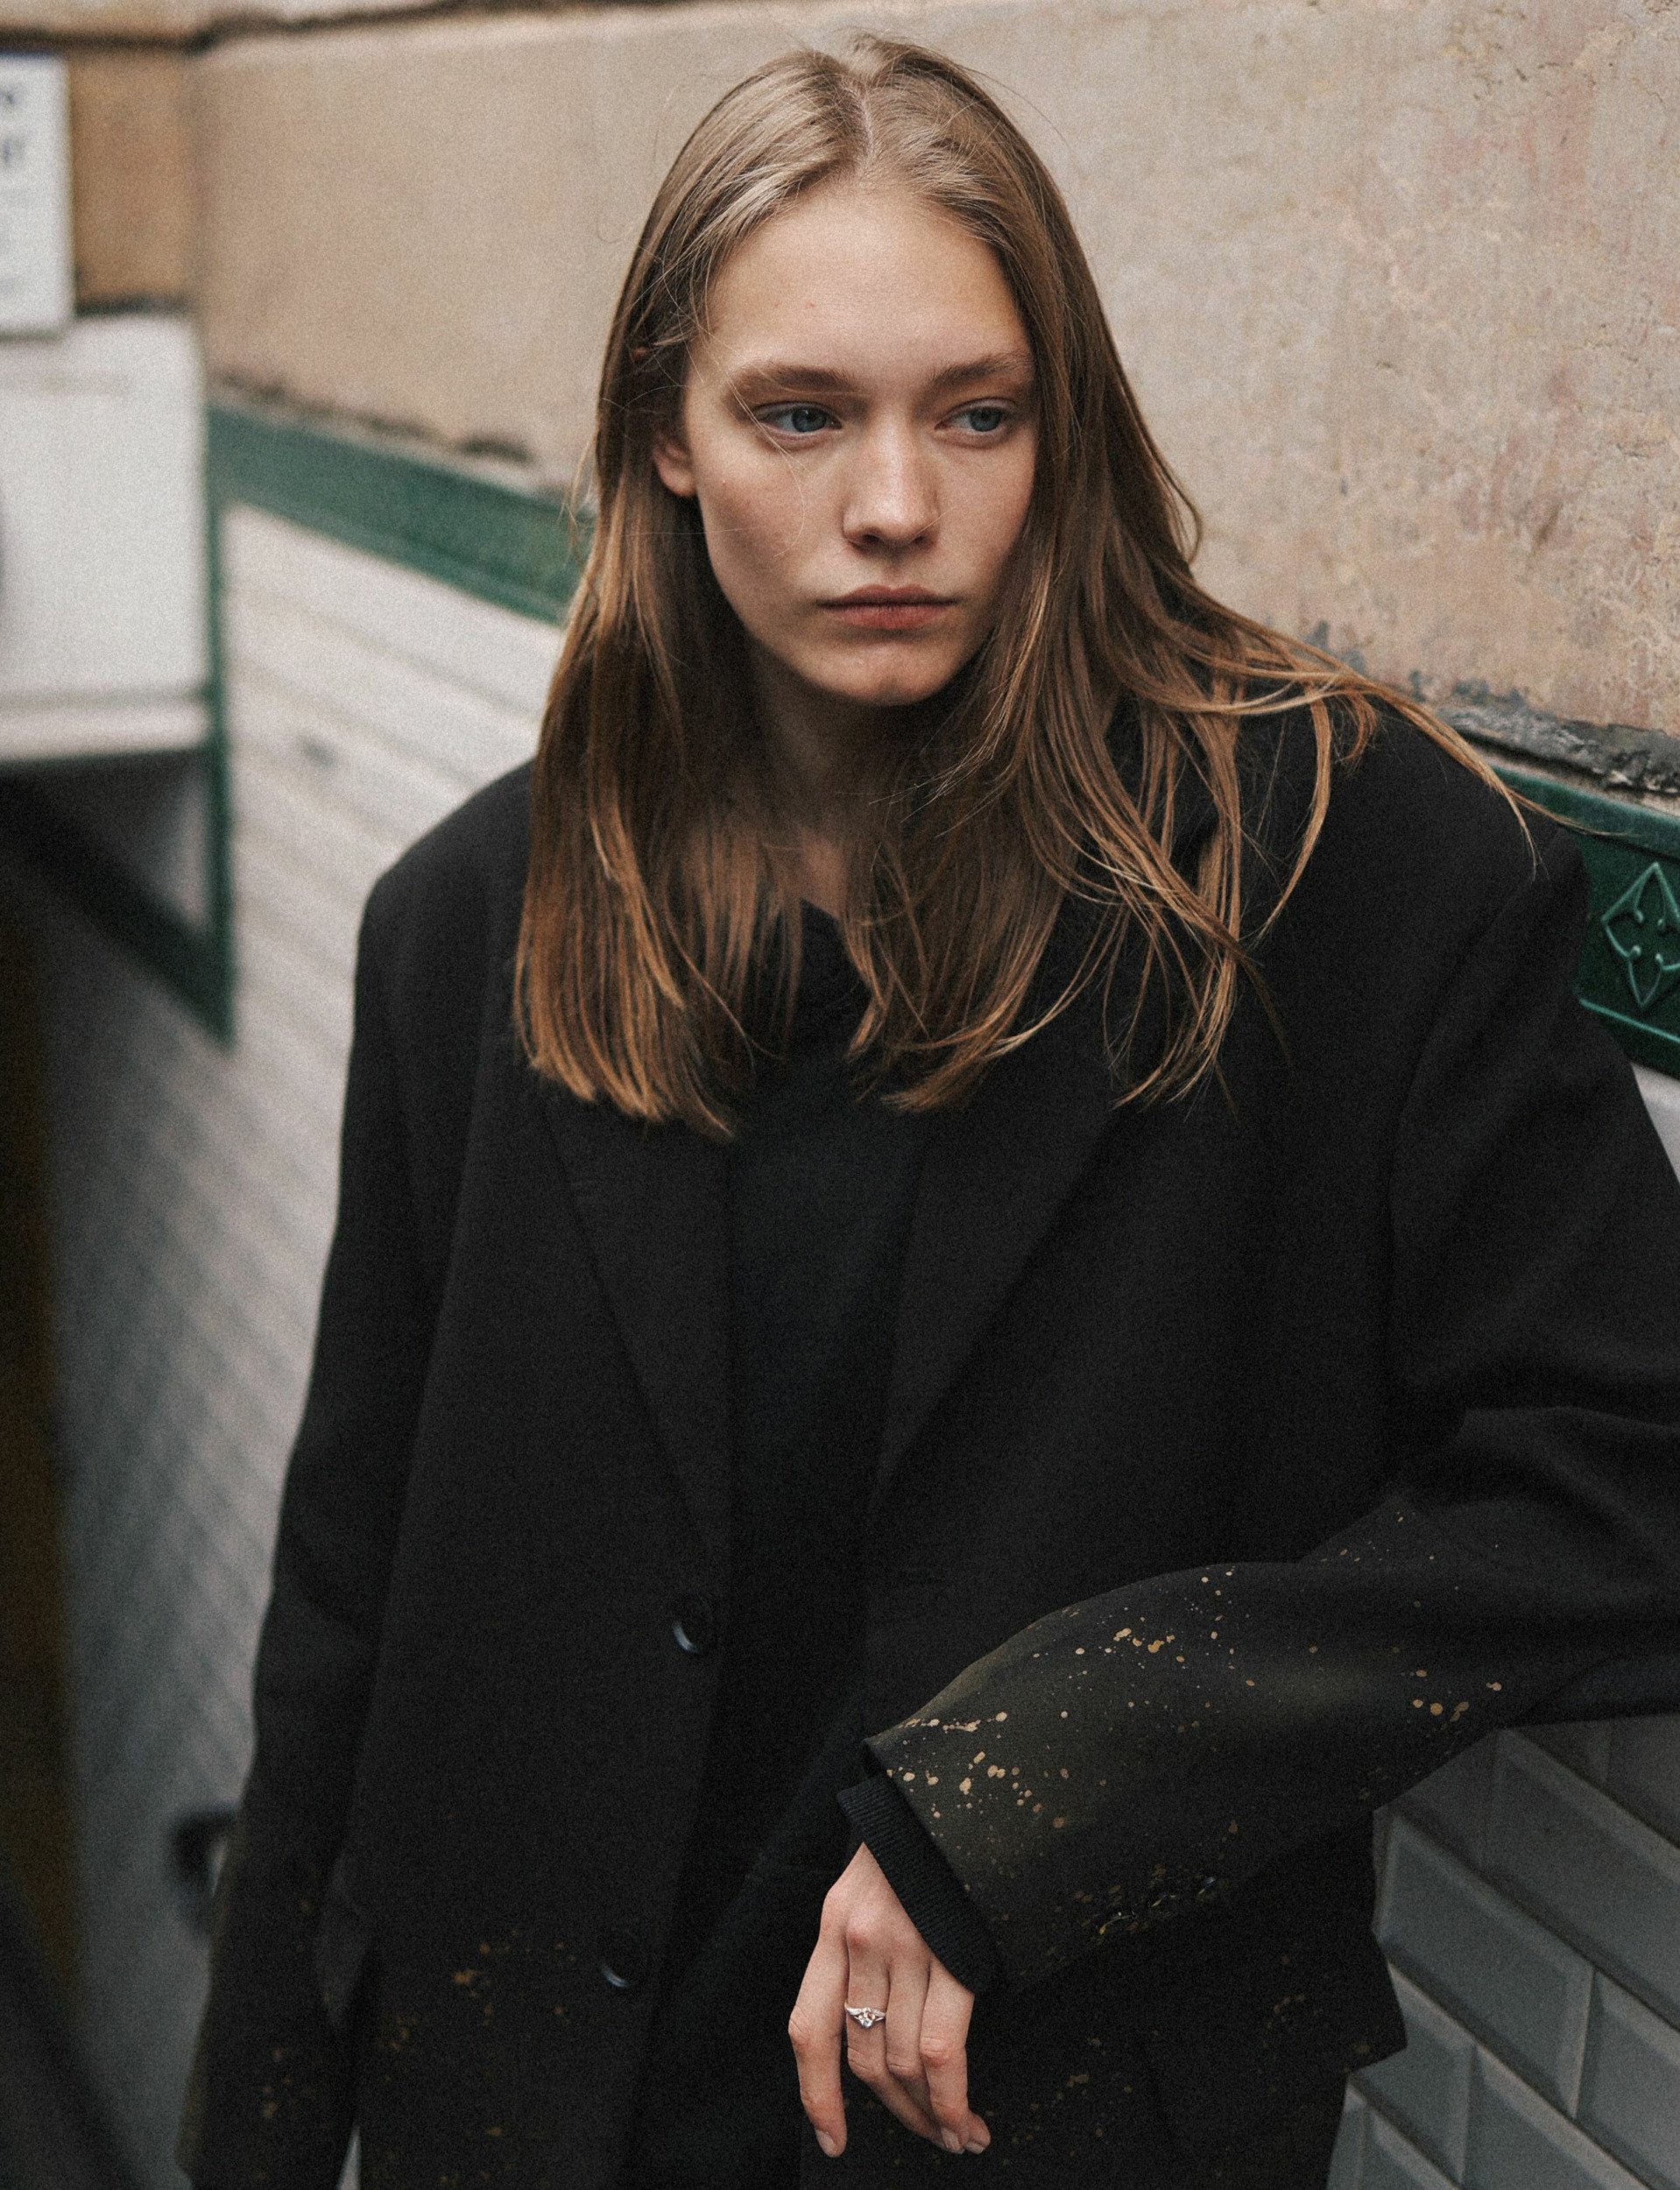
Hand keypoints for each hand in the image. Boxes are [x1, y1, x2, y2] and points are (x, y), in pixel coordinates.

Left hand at [788, 1844, 990, 2159]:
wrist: (961, 1791)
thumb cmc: (924, 1844)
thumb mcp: (872, 1888)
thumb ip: (864, 1950)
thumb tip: (879, 2031)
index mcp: (834, 1924)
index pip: (809, 2028)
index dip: (817, 2094)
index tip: (832, 2139)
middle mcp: (859, 1939)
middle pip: (864, 2055)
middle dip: (897, 2110)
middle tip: (929, 2137)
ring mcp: (904, 1946)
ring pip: (903, 2062)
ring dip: (931, 2114)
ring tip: (958, 2135)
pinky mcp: (951, 1953)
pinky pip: (942, 2051)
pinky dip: (952, 2099)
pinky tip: (967, 2119)